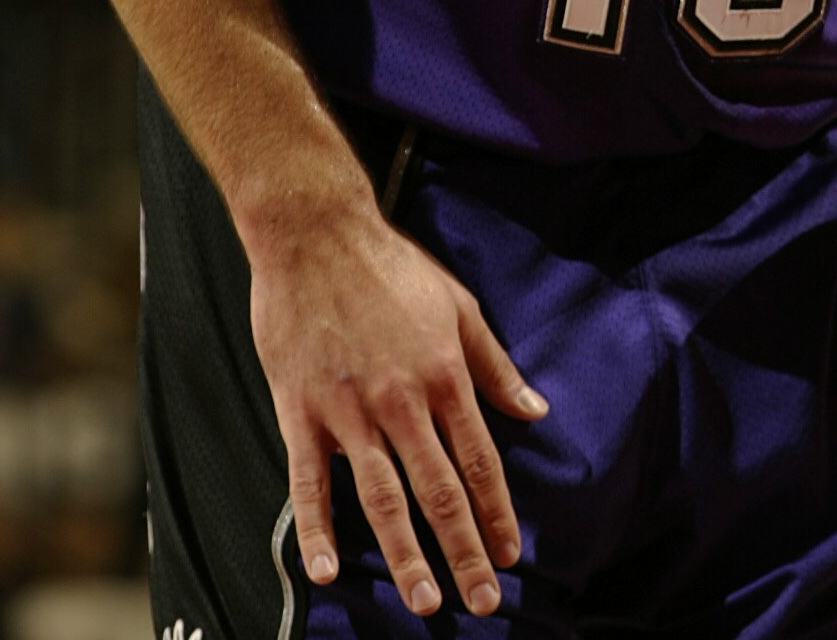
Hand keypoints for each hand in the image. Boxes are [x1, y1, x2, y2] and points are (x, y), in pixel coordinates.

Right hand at [248, 202, 547, 618]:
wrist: (316, 233)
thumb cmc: (390, 266)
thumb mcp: (458, 305)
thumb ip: (495, 365)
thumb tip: (536, 410)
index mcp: (443, 374)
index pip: (479, 460)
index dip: (497, 512)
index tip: (511, 555)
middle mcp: (402, 400)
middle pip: (439, 490)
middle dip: (464, 551)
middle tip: (482, 603)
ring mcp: (349, 409)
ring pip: (383, 497)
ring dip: (405, 555)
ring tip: (425, 602)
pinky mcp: (300, 411)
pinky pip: (309, 482)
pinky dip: (317, 529)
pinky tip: (327, 571)